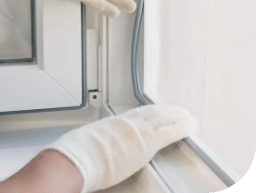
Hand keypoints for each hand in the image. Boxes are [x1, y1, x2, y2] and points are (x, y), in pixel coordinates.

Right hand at [42, 105, 197, 191]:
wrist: (77, 158)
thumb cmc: (76, 153)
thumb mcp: (84, 141)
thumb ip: (94, 142)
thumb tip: (90, 146)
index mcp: (114, 123)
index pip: (137, 113)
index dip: (150, 110)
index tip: (157, 109)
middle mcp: (128, 123)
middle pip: (153, 112)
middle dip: (168, 110)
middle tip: (178, 109)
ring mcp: (138, 131)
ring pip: (165, 118)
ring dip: (178, 115)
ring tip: (188, 115)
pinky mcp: (147, 143)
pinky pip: (171, 132)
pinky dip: (183, 127)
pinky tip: (192, 125)